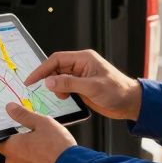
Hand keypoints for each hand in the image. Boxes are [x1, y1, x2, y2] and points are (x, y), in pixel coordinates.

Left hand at [0, 103, 75, 162]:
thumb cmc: (58, 146)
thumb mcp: (43, 123)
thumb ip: (24, 115)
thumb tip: (10, 108)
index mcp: (12, 147)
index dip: (6, 135)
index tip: (15, 131)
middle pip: (11, 151)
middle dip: (21, 146)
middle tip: (37, 139)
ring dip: (28, 158)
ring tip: (45, 152)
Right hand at [24, 49, 142, 120]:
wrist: (130, 103)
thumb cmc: (118, 91)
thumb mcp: (92, 87)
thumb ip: (69, 83)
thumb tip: (49, 82)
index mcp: (84, 59)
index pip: (57, 59)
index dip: (42, 69)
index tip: (31, 79)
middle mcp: (81, 65)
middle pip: (56, 68)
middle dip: (49, 80)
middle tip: (46, 91)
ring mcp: (81, 76)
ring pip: (59, 79)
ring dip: (56, 88)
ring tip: (64, 97)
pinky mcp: (82, 87)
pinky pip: (65, 87)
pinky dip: (62, 93)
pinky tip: (67, 99)